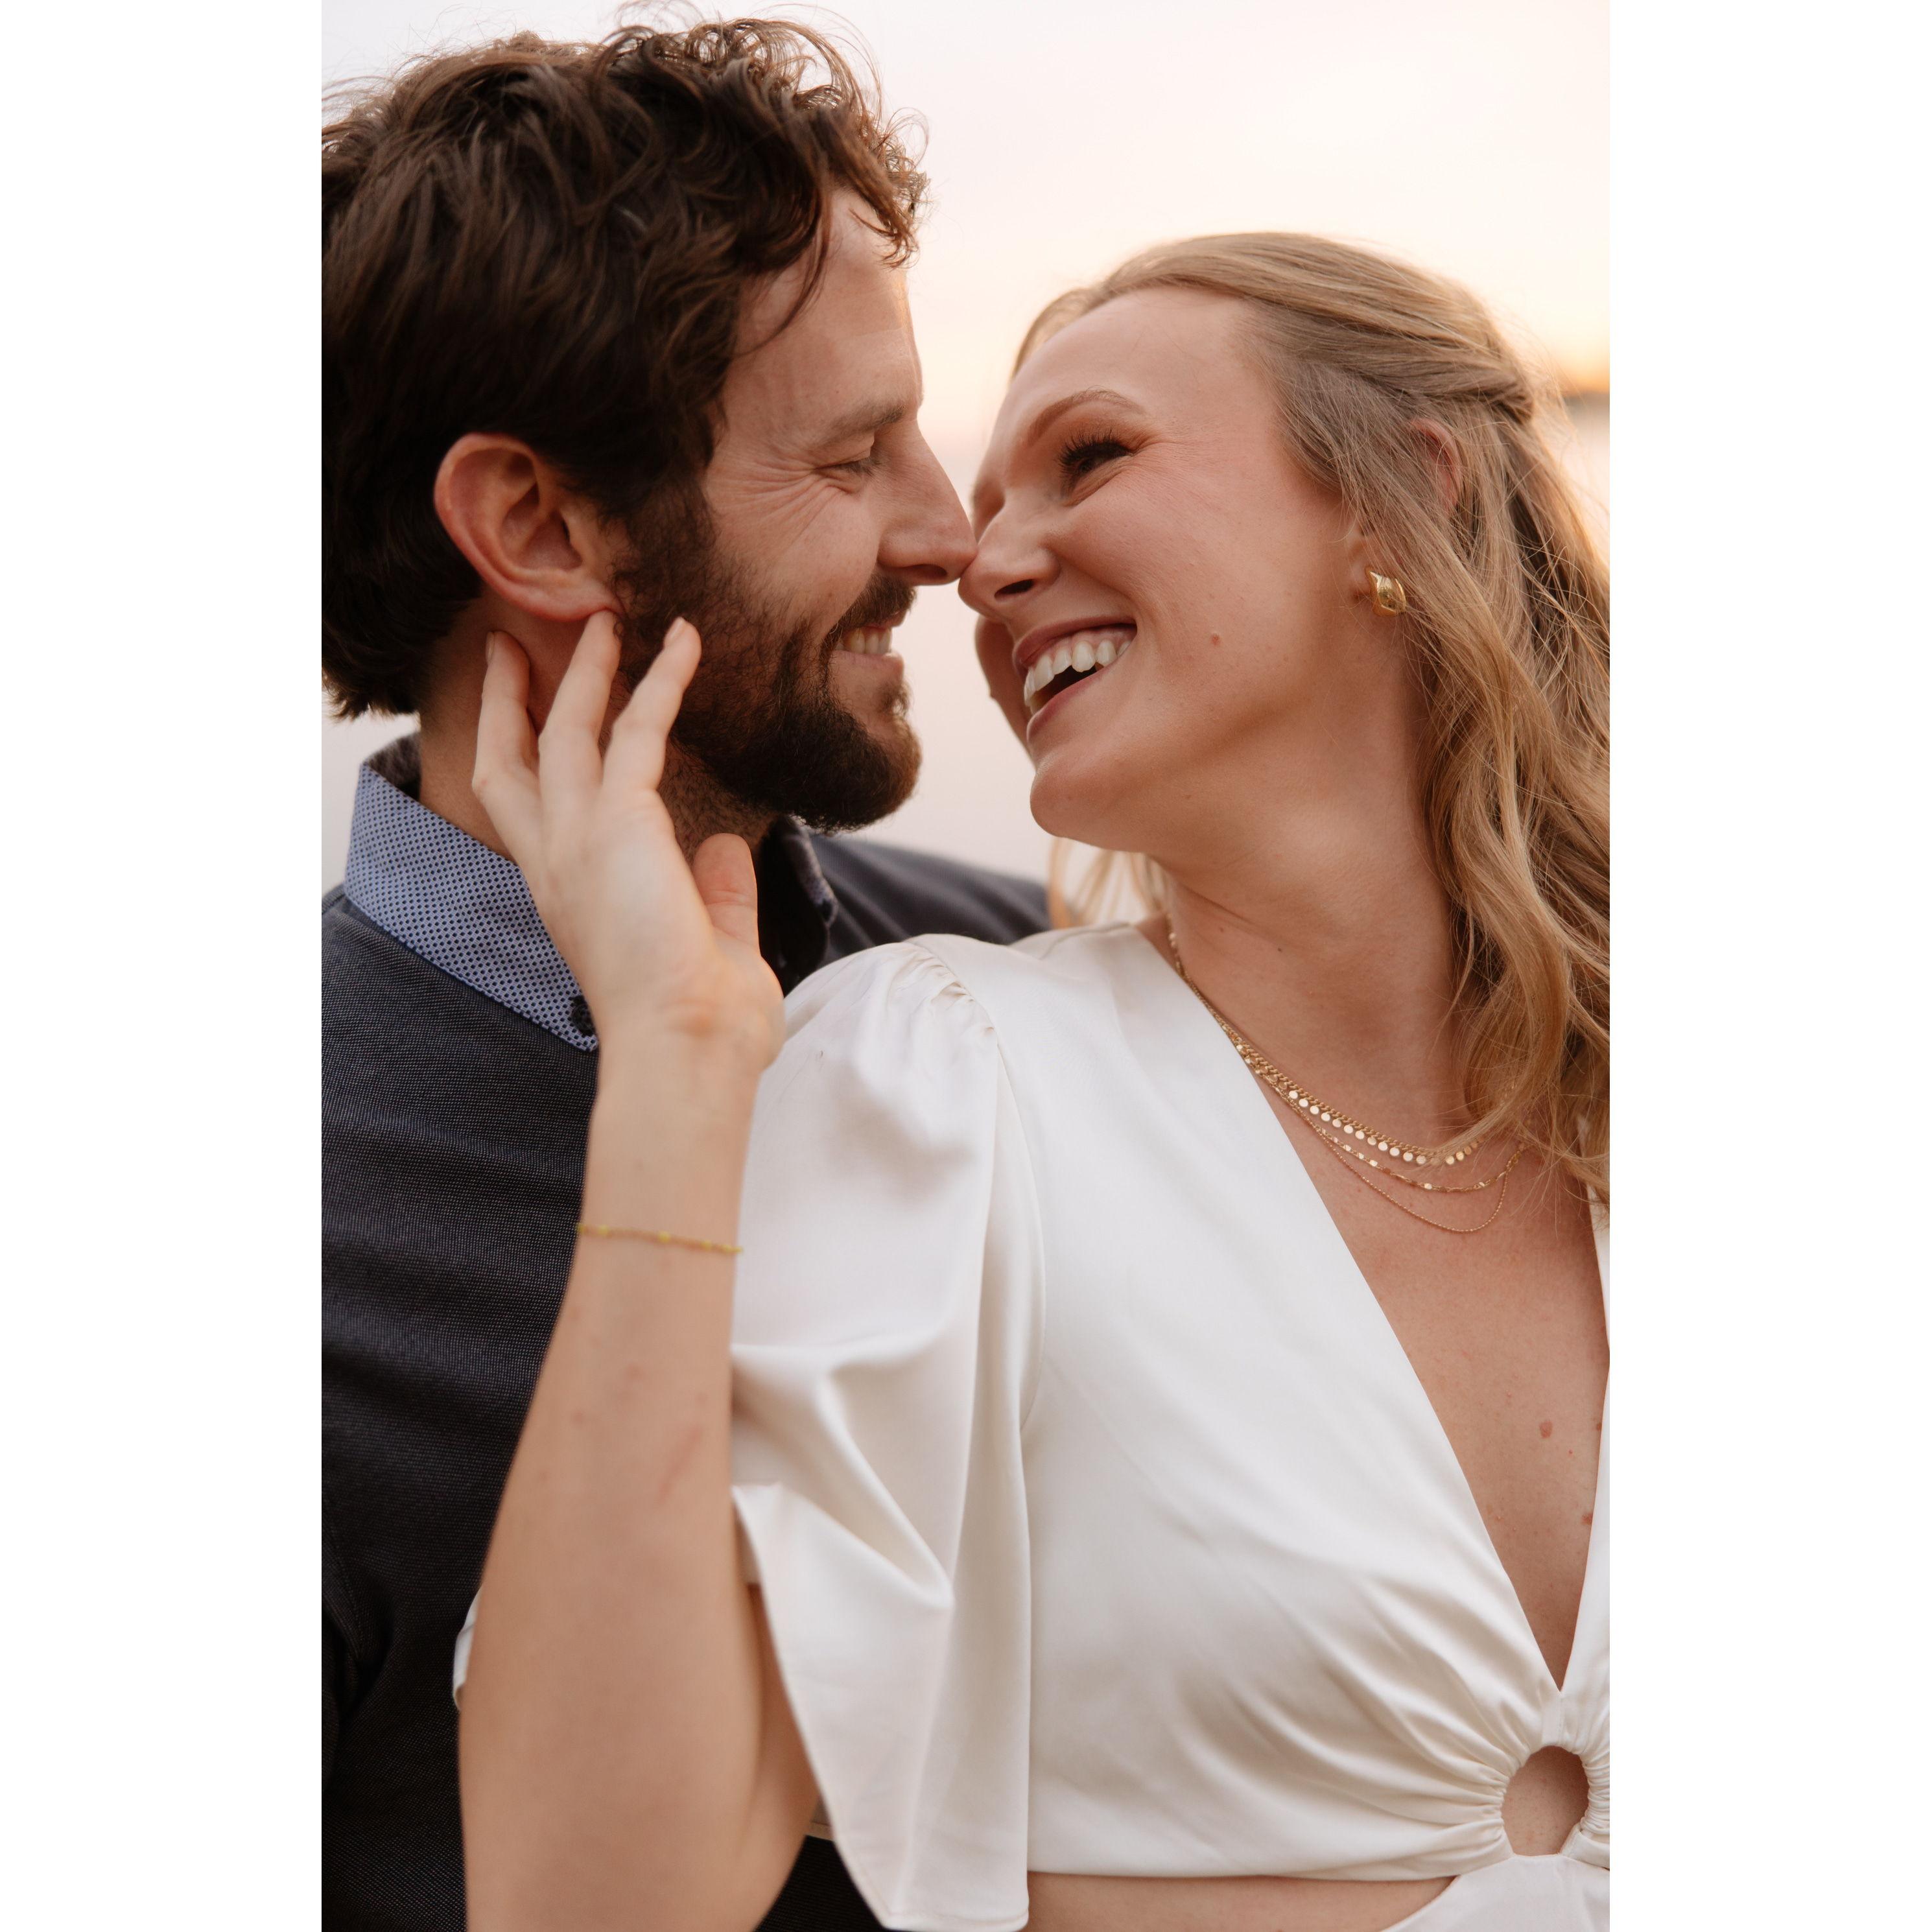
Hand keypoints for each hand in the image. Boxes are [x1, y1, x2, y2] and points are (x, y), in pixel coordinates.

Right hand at [472, 611, 784, 1073]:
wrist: (687, 1050)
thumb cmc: (702, 1021)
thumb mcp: (711, 943)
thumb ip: (716, 892)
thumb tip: (726, 844)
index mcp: (569, 895)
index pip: (525, 810)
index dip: (517, 754)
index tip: (523, 714)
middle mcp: (558, 863)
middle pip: (512, 759)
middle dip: (511, 698)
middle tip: (514, 643)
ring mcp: (579, 841)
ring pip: (565, 728)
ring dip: (584, 670)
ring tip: (603, 619)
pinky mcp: (620, 824)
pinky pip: (639, 728)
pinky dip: (662, 679)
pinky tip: (684, 641)